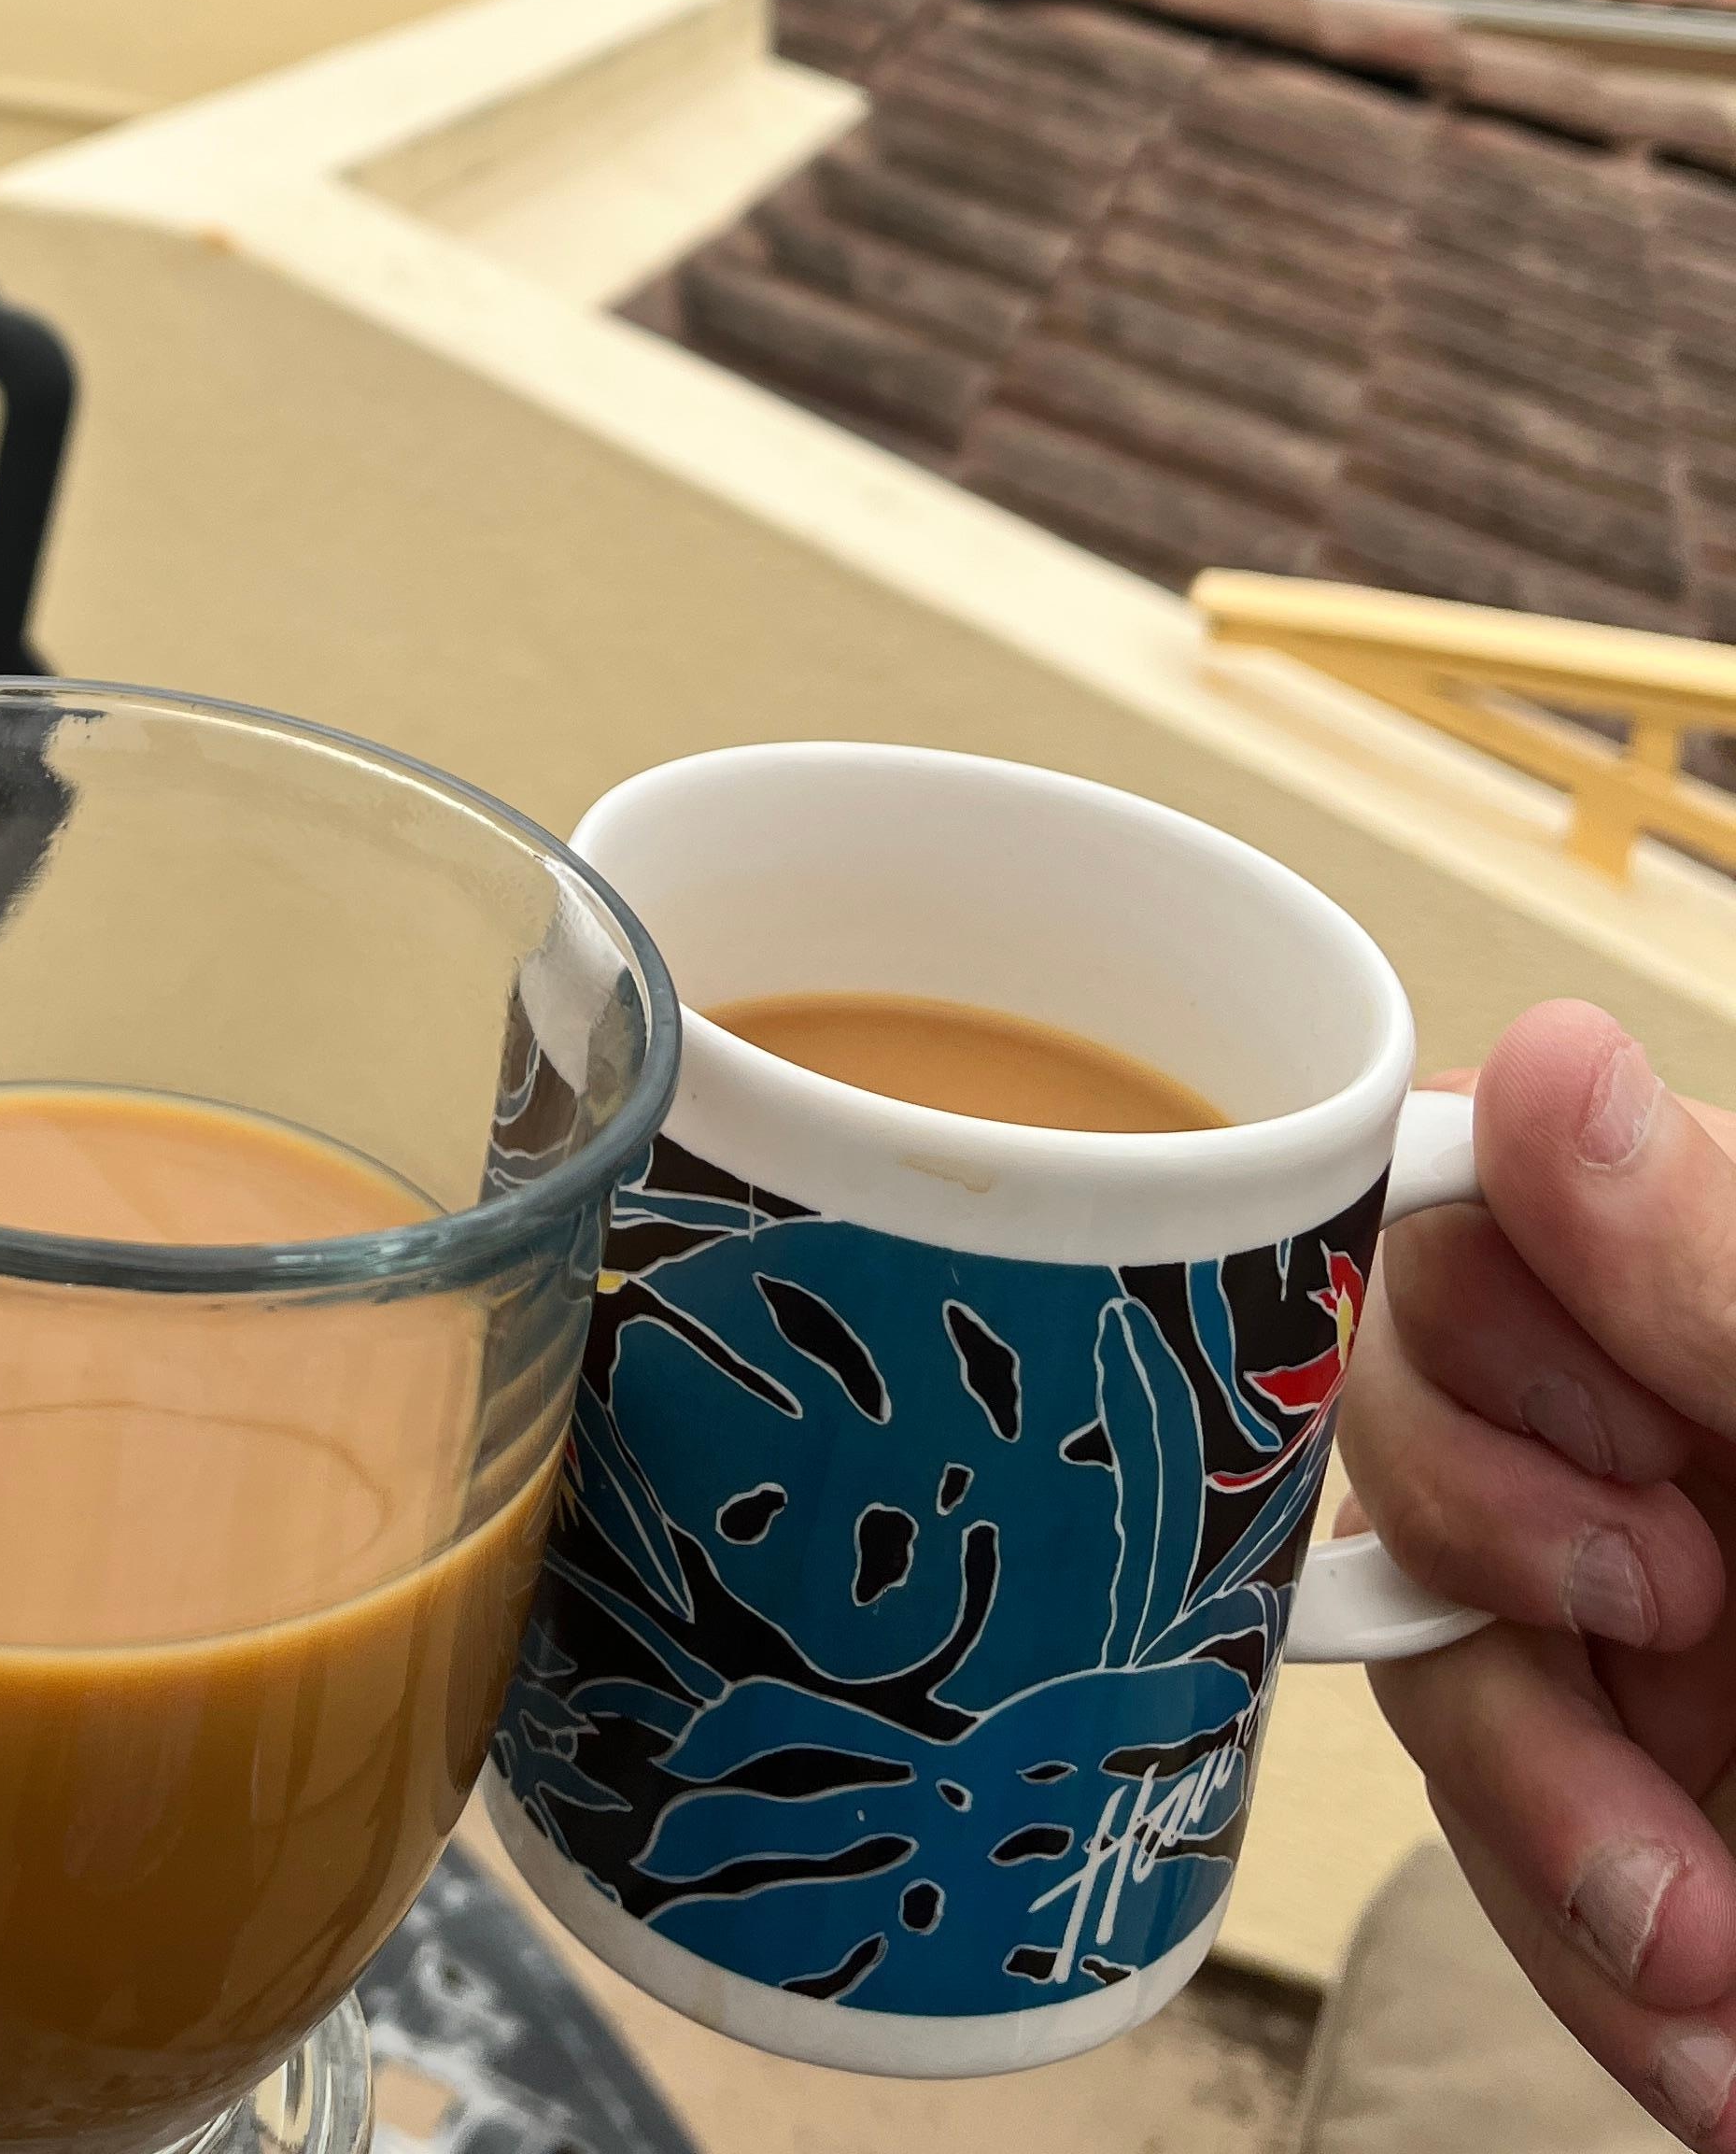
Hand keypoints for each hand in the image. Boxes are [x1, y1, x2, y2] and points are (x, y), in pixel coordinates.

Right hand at [1345, 1000, 1735, 2142]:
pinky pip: (1487, 1828)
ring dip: (1540, 1806)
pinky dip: (1576, 1942)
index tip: (1624, 1433)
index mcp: (1727, 1283)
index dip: (1482, 1304)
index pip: (1473, 1189)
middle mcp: (1659, 1415)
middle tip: (1685, 1619)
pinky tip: (1706, 2039)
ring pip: (1420, 1630)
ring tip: (1706, 1954)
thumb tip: (1549, 1067)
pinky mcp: (1614, 1782)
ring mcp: (1627, 1605)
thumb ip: (1728, 1279)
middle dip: (1493, 1541)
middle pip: (1402, 1397)